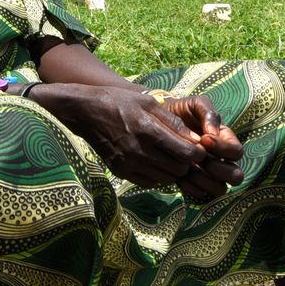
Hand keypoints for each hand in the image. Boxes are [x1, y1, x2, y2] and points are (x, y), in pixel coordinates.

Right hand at [45, 84, 206, 188]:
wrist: (86, 112)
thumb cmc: (120, 103)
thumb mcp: (149, 104)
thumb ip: (174, 123)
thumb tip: (196, 141)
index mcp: (149, 130)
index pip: (187, 154)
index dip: (198, 153)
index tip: (197, 147)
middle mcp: (139, 151)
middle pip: (179, 169)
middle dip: (186, 162)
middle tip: (182, 151)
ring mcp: (129, 164)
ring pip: (166, 179)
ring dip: (172, 170)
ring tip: (168, 155)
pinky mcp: (121, 172)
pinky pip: (150, 183)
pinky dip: (157, 175)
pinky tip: (153, 161)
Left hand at [161, 95, 243, 201]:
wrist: (155, 123)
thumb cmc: (179, 112)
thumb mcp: (195, 104)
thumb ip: (208, 112)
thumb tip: (213, 133)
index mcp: (224, 141)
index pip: (237, 152)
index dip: (223, 148)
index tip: (204, 138)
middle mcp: (220, 160)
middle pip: (236, 176)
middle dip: (219, 169)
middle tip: (200, 158)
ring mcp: (207, 174)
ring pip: (220, 189)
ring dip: (205, 180)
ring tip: (188, 168)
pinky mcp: (192, 183)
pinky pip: (199, 194)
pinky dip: (191, 187)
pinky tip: (179, 176)